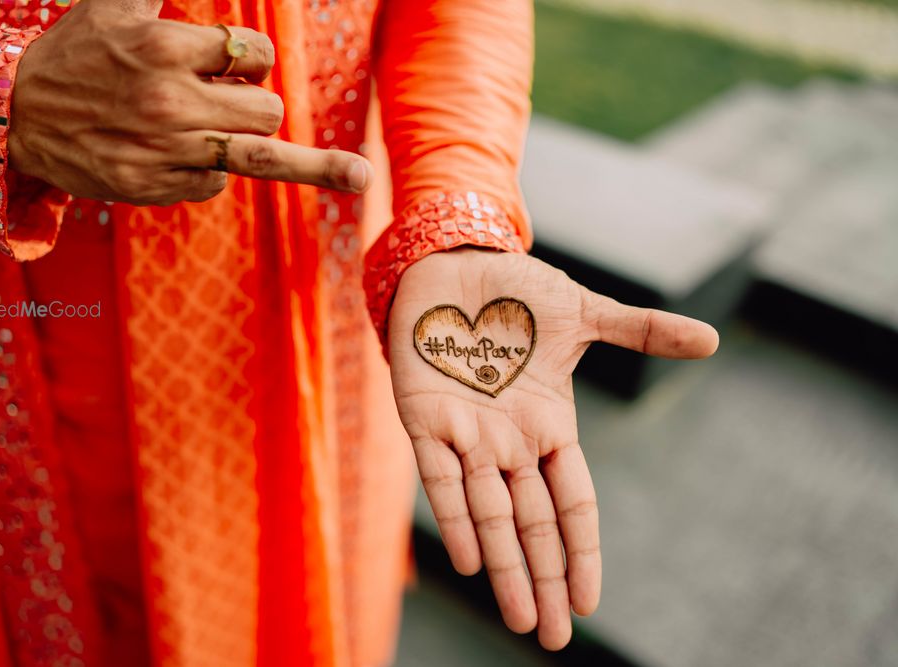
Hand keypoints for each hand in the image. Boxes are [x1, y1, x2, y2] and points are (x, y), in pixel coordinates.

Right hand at [8, 0, 371, 205]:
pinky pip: (217, 181)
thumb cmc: (75, 54)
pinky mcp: (158, 188)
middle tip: (234, 98)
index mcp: (162, 48)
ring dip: (286, 154)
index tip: (235, 62)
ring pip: (260, 156)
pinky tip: (178, 155)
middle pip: (269, 109)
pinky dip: (211, 168)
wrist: (16, 119)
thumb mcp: (115, 2)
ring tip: (359, 176)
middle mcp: (170, 103)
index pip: (253, 53)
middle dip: (261, 102)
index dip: (254, 58)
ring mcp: (167, 151)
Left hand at [388, 249, 718, 649]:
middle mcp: (510, 442)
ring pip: (490, 514)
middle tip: (552, 638)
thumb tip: (711, 339)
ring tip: (518, 619)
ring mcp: (468, 434)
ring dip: (505, 567)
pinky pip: (442, 478)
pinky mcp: (425, 418)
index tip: (589, 602)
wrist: (454, 264)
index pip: (573, 503)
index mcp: (549, 426)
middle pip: (534, 525)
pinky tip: (470, 561)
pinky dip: (456, 518)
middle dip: (544, 581)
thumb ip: (639, 332)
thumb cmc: (517, 292)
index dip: (580, 552)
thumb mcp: (583, 315)